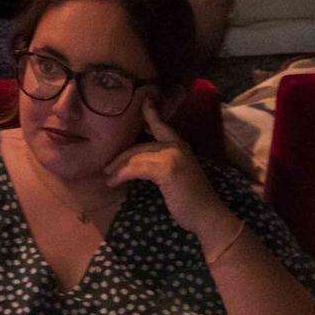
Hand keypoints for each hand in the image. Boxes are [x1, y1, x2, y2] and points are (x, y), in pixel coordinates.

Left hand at [104, 96, 225, 231]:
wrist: (207, 216)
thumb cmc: (191, 202)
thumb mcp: (175, 177)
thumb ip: (161, 165)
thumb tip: (137, 164)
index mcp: (180, 146)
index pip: (162, 125)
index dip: (152, 112)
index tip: (145, 98)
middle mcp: (177, 146)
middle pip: (140, 145)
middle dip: (121, 156)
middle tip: (107, 168)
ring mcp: (173, 155)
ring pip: (137, 155)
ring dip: (119, 167)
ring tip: (108, 177)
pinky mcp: (167, 168)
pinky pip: (137, 168)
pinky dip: (123, 174)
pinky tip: (114, 182)